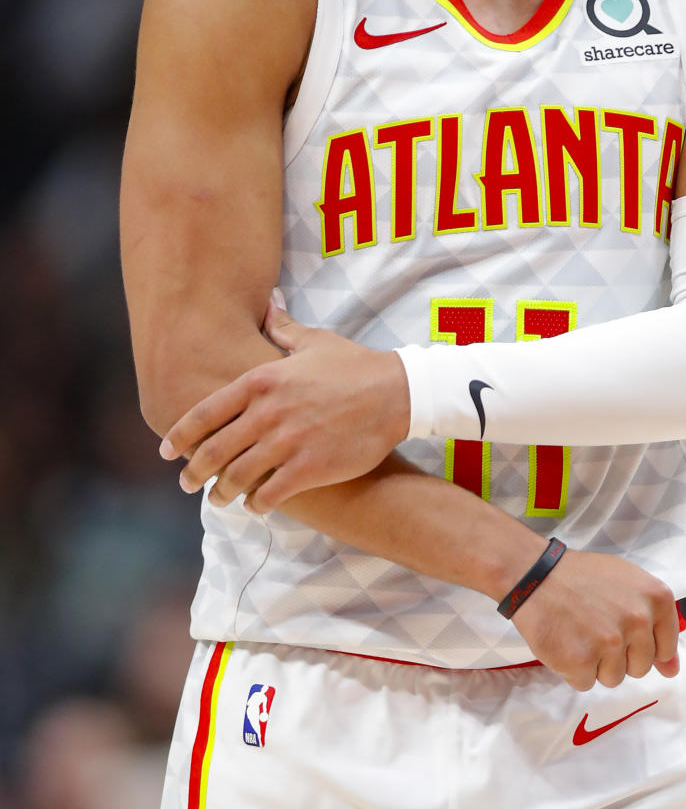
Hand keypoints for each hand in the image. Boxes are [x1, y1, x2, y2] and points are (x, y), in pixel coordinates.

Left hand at [158, 300, 410, 510]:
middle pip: (215, 450)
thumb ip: (283, 327)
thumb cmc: (354, 365)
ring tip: (219, 500)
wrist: (395, 393)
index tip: (166, 452)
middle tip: (187, 484)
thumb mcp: (315, 341)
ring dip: (222, 493)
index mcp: (262, 380)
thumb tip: (269, 303)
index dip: (181, 435)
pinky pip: (270, 493)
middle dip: (195, 472)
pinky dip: (257, 503)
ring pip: (238, 476)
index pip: (206, 412)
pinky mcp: (309, 467)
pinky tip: (256, 505)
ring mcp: (288, 441)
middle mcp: (268, 412)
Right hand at [511, 549, 679, 690]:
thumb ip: (656, 625)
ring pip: (614, 678)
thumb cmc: (583, 578)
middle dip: (619, 655)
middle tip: (596, 627)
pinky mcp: (581, 661)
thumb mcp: (628, 585)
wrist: (535, 574)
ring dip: (596, 664)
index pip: (666, 647)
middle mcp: (638, 620)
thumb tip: (671, 671)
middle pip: (640, 667)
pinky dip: (573, 669)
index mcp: (657, 598)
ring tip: (580, 632)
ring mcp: (610, 642)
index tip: (624, 632)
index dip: (642, 644)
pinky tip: (565, 641)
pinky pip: (585, 683)